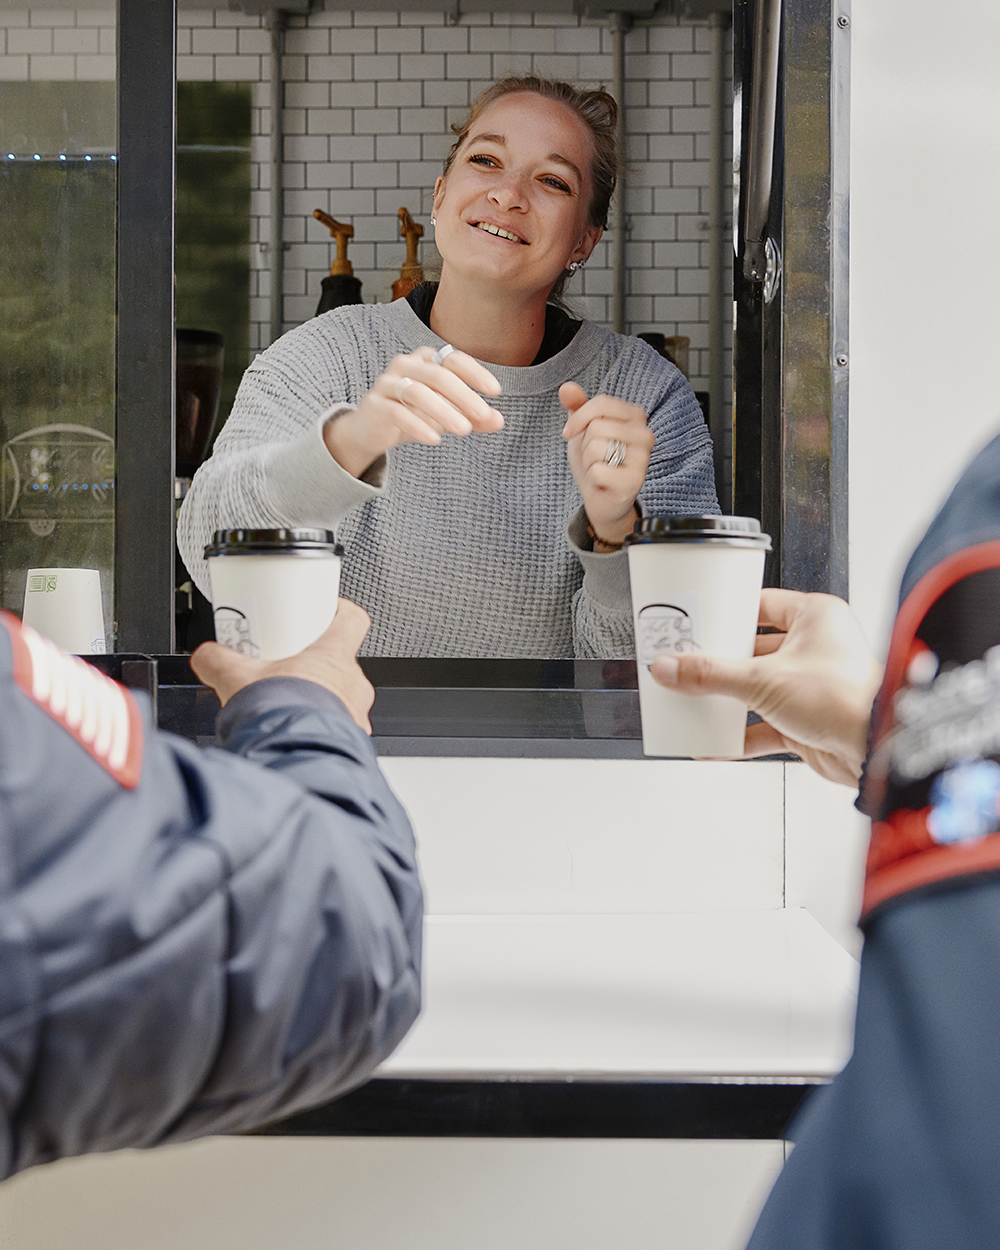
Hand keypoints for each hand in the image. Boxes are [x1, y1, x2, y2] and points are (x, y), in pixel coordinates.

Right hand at [190, 598, 376, 732]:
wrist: (292, 757)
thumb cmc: (280, 716)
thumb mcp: (237, 678)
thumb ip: (218, 660)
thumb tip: (207, 655)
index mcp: (334, 655)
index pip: (351, 620)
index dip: (338, 613)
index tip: (322, 614)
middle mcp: (352, 682)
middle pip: (341, 661)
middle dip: (316, 664)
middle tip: (290, 667)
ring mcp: (355, 712)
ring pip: (342, 695)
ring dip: (321, 696)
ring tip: (290, 701)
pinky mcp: (352, 739)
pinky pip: (341, 725)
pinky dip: (322, 724)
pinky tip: (297, 728)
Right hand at [324, 346, 504, 477]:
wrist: (371, 430)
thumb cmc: (413, 414)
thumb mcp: (448, 415)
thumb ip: (473, 417)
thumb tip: (499, 421)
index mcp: (426, 360)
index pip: (453, 359)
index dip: (475, 372)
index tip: (495, 391)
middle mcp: (406, 365)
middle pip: (438, 374)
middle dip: (463, 395)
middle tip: (483, 414)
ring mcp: (388, 383)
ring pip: (417, 392)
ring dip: (443, 411)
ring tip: (463, 430)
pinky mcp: (375, 405)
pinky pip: (397, 413)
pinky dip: (418, 425)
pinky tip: (435, 439)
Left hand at [560, 382, 652, 545]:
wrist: (601, 498)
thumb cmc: (596, 460)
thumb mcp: (583, 429)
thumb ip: (577, 406)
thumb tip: (566, 387)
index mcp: (636, 416)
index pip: (601, 403)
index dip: (579, 418)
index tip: (569, 432)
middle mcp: (645, 434)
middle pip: (597, 427)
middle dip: (585, 445)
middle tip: (595, 457)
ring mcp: (643, 459)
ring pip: (596, 448)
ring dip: (589, 462)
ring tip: (600, 468)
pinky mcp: (635, 481)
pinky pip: (598, 471)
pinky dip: (593, 479)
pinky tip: (603, 483)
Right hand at [649, 589, 882, 785]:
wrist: (876, 748)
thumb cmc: (846, 697)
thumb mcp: (763, 679)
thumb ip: (711, 674)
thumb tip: (673, 668)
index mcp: (815, 617)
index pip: (761, 606)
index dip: (728, 616)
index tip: (699, 625)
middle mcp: (816, 648)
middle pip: (753, 652)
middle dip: (720, 665)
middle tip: (687, 666)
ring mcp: (811, 686)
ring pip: (757, 690)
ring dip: (727, 702)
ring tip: (694, 702)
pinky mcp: (807, 721)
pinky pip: (764, 725)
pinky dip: (740, 734)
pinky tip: (715, 742)